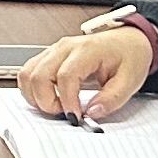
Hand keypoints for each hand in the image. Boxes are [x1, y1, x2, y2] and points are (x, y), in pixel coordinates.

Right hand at [18, 25, 153, 121]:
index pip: (65, 76)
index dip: (66, 101)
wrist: (128, 41)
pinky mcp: (48, 56)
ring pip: (28, 74)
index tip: (75, 116)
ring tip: (55, 107)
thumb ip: (112, 99)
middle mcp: (65, 47)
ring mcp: (54, 50)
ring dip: (35, 96)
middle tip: (64, 114)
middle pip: (39, 75)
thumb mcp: (130, 81)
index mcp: (87, 50)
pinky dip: (32, 89)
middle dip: (46, 102)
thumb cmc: (129, 56)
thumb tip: (92, 113)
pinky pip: (28, 73)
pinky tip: (48, 98)